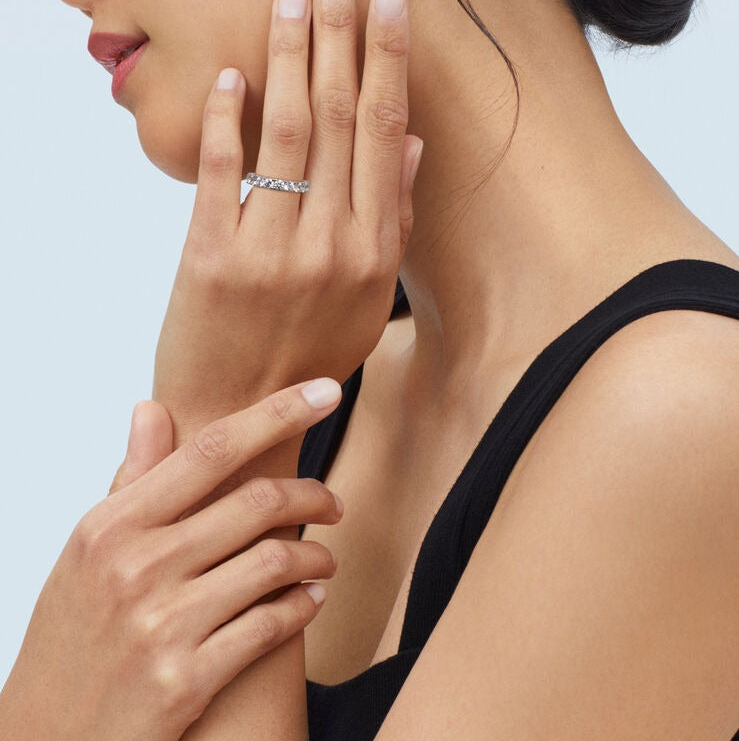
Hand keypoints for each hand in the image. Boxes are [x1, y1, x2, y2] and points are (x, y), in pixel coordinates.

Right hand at [0, 380, 343, 740]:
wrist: (48, 736)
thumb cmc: (75, 632)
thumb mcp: (90, 549)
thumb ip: (131, 478)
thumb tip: (150, 407)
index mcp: (114, 525)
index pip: (211, 449)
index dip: (278, 413)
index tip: (326, 390)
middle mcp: (137, 567)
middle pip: (258, 502)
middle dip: (314, 494)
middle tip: (333, 503)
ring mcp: (162, 625)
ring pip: (275, 560)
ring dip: (316, 556)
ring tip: (322, 559)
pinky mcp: (187, 679)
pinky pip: (273, 623)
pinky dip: (304, 605)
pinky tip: (311, 598)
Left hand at [154, 0, 421, 433]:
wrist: (238, 414)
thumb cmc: (308, 359)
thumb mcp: (368, 302)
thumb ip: (392, 222)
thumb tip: (410, 144)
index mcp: (373, 254)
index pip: (385, 136)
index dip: (388, 62)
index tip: (390, 3)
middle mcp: (329, 245)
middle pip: (339, 119)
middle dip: (339, 35)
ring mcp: (269, 250)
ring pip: (286, 133)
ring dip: (288, 57)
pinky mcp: (211, 256)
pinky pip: (222, 172)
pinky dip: (227, 117)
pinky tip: (233, 74)